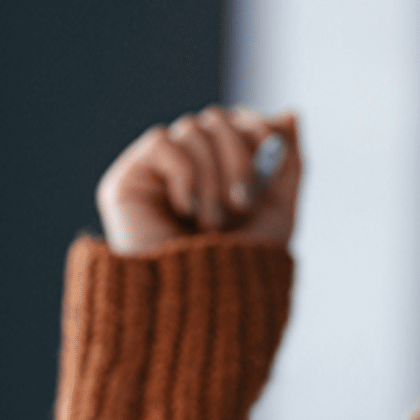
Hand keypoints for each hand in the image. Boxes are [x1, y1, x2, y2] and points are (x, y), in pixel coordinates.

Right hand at [94, 106, 302, 255]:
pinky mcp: (128, 180)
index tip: (274, 148)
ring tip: (211, 223)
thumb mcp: (278, 214)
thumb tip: (291, 114)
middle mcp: (187, 167)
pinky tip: (183, 211)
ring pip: (192, 129)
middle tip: (242, 205)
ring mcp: (156, 172)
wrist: (199, 305)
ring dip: (213, 178)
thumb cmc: (238, 270)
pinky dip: (184, 175)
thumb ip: (288, 164)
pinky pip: (162, 142)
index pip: (236, 120)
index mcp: (219, 173)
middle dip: (239, 158)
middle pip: (216, 118)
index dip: (257, 125)